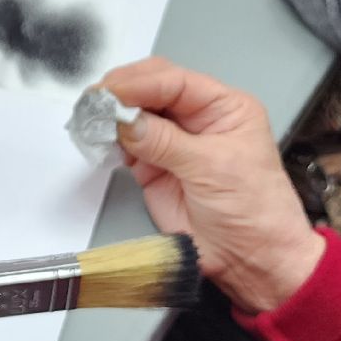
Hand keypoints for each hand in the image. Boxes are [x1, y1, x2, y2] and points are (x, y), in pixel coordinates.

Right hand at [101, 59, 327, 314]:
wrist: (250, 259)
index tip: (109, 93)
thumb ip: (166, 142)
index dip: (140, 84)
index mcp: (223, 106)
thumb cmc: (251, 208)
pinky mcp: (154, 167)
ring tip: (89, 121)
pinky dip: (110, 140)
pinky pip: (127, 144)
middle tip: (93, 103)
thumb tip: (122, 119)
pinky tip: (99, 141)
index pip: (175, 82)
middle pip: (152, 90)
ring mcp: (174, 142)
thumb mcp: (212, 168)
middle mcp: (197, 117)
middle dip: (122, 94)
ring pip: (135, 115)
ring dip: (111, 116)